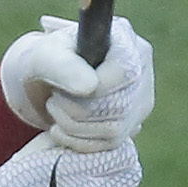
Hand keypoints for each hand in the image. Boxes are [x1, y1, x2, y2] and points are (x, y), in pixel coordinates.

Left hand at [0, 15, 154, 151]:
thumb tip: (90, 87)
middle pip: (120, 105)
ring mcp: (141, 100)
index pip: (125, 71)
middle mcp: (142, 69)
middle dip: (75, 110)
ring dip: (73, 126)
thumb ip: (63, 66)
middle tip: (53, 101)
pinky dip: (78, 141)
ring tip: (56, 110)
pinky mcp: (132, 125)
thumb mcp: (44, 55)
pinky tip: (61, 129)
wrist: (45, 80)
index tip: (59, 92)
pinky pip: (109, 145)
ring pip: (115, 130)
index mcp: (126, 41)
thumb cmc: (46, 60)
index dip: (94, 88)